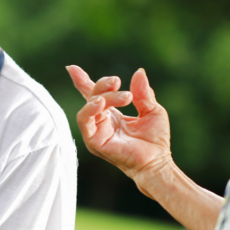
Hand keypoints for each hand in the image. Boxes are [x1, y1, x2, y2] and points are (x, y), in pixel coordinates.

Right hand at [66, 65, 172, 198]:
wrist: (157, 162)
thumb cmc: (155, 140)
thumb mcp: (152, 110)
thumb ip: (143, 93)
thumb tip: (138, 72)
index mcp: (112, 114)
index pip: (94, 94)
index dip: (82, 81)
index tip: (71, 68)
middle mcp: (101, 122)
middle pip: (93, 96)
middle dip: (103, 85)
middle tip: (119, 81)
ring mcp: (96, 132)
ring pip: (89, 106)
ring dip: (103, 96)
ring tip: (124, 96)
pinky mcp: (93, 141)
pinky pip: (85, 121)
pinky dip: (90, 109)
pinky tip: (101, 102)